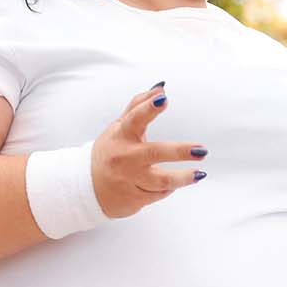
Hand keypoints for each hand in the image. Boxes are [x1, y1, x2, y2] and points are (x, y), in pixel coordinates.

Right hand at [90, 84, 207, 218]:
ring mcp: (129, 179)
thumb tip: (160, 88)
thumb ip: (139, 106)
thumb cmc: (109, 152)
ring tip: (199, 174)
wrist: (87, 188)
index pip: (135, 118)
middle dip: (179, 152)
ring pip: (161, 180)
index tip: (163, 99)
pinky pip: (159, 193)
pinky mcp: (135, 198)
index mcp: (121, 135)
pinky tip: (177, 182)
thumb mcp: (118, 127)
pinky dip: (170, 187)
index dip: (148, 108)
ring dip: (182, 178)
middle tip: (200, 150)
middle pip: (154, 153)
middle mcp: (125, 157)